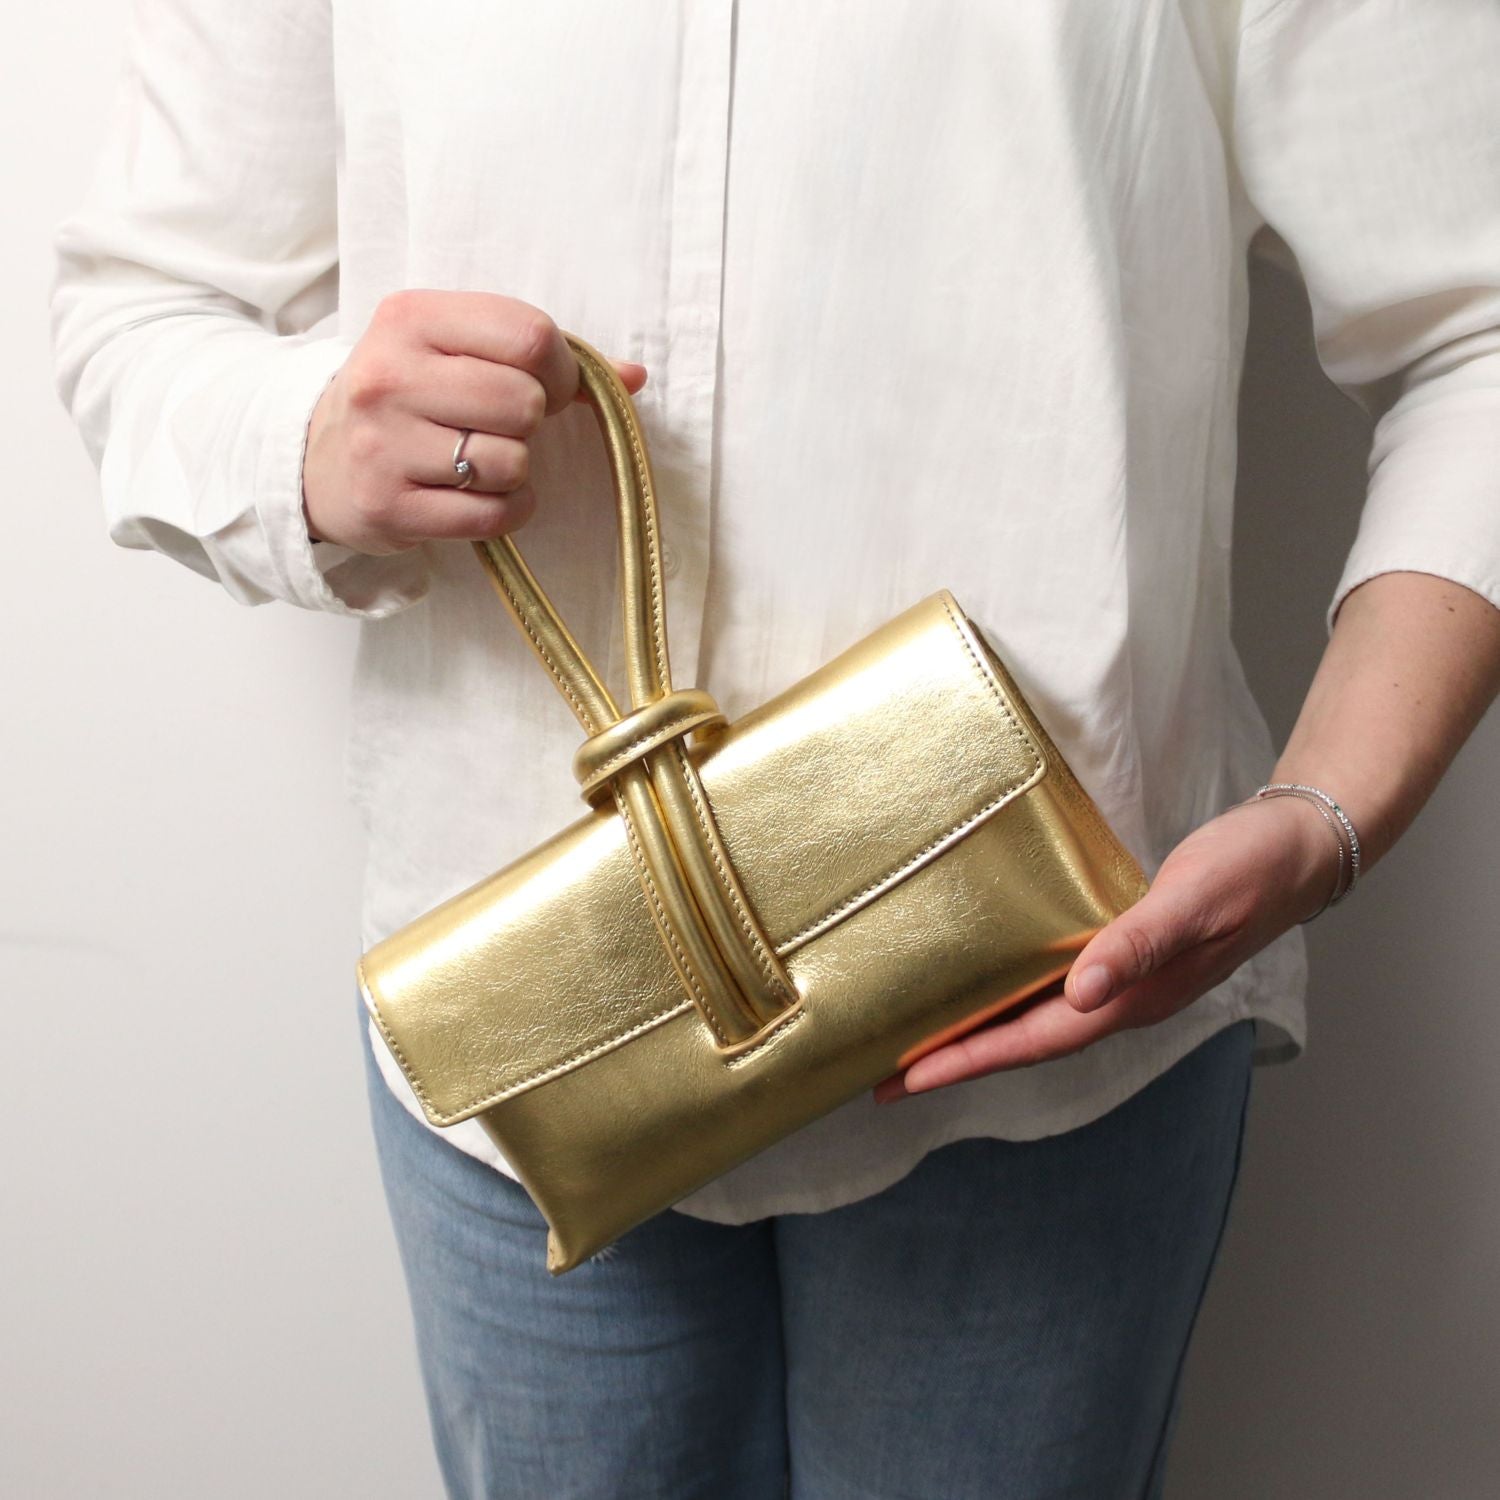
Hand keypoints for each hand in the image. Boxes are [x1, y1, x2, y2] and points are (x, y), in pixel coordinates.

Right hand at [301, 290, 646, 553]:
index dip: (560, 369)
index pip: (528, 334)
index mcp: (411, 318)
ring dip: (516, 469)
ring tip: (482, 460)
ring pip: (511, 461)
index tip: (547, 386)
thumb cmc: (410, 397)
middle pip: (523, 401)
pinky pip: (495, 515)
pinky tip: (480, 495)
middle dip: (533, 420)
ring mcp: (384, 445)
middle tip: (508, 426)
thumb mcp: (456, 350)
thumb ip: (545, 356)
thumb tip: (634, 376)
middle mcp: (389, 376)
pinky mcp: (390, 507)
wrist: (318, 460)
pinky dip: (507, 509)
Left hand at [871, 792, 1342, 1101]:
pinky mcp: (1127, 948)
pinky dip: (1016, 992)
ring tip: (924, 1039)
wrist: (1301, 849)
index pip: (1032, 1041)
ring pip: (1037, 1017)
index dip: (966, 1061)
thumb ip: (1138, 945)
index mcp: (1133, 997)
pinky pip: (1056, 983)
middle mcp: (1123, 998)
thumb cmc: (1251, 870)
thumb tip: (1082, 992)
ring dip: (981, 1032)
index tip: (904, 1080)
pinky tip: (993, 980)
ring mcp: (1127, 978)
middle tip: (886, 1075)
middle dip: (956, 1060)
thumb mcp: (1192, 901)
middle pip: (1023, 1041)